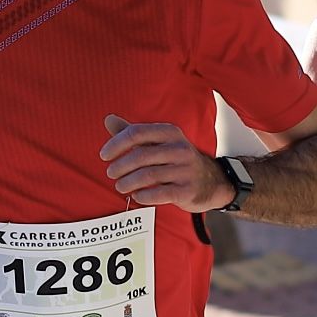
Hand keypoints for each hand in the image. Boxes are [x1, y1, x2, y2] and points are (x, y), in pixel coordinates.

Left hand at [101, 114, 231, 211]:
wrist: (212, 181)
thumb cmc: (176, 160)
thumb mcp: (159, 143)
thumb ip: (133, 133)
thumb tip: (108, 119)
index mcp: (170, 133)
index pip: (137, 133)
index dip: (116, 144)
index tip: (104, 155)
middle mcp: (179, 148)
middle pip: (141, 155)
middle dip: (120, 166)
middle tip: (111, 173)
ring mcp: (185, 170)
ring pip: (148, 175)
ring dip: (128, 182)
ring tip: (120, 186)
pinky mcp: (188, 190)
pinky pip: (160, 193)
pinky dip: (144, 196)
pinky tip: (136, 196)